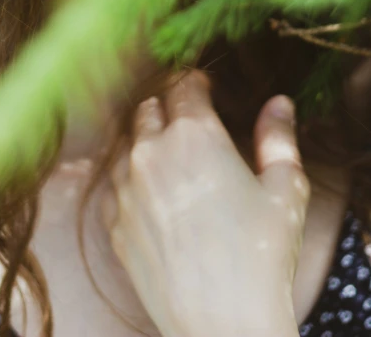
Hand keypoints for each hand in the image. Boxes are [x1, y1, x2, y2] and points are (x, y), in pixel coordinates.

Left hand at [100, 68, 308, 336]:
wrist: (222, 323)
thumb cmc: (260, 255)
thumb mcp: (285, 189)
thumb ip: (278, 137)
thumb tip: (277, 103)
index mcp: (194, 134)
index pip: (183, 86)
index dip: (195, 82)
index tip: (202, 87)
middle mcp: (151, 152)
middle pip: (149, 108)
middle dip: (166, 106)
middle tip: (184, 119)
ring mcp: (125, 188)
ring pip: (125, 143)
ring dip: (144, 140)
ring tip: (165, 154)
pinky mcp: (112, 223)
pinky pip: (111, 184)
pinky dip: (127, 178)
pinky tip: (146, 192)